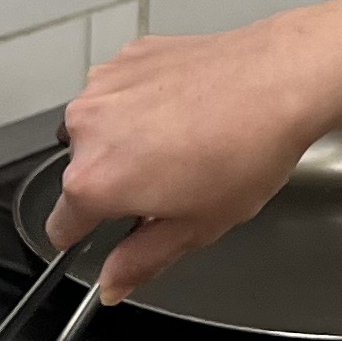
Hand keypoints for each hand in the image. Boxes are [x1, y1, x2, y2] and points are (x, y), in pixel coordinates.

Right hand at [51, 14, 341, 297]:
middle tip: (170, 186)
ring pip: (101, 129)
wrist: (280, 80)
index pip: (61, 224)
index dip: (84, 236)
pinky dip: (143, 103)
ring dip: (127, 140)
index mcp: (94, 181)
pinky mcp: (128, 56)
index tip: (103, 232)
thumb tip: (112, 284)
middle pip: (83, 172)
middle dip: (116, 183)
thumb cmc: (245, 152)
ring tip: (184, 143)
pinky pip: (122, 92)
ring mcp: (104, 85)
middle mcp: (86, 128)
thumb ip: (141, 260)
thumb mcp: (195, 228)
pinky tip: (188, 109)